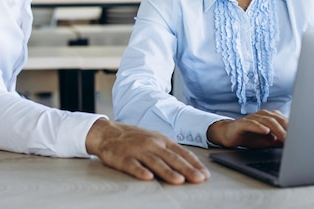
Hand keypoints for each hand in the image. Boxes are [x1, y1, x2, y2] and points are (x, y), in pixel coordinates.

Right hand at [85, 118, 209, 184]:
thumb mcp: (155, 140)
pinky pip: (132, 165)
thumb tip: (191, 164)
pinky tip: (148, 178)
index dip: (194, 164)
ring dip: (167, 171)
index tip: (205, 174)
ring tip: (179, 180)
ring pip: (155, 162)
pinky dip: (140, 171)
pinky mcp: (122, 158)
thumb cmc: (135, 139)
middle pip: (171, 158)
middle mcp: (152, 144)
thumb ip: (170, 151)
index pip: (182, 152)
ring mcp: (137, 151)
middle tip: (199, 179)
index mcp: (162, 140)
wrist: (108, 133)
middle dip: (187, 169)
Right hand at [206, 110, 287, 148]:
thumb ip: (280, 141)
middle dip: (287, 129)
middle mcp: (262, 115)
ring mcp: (252, 118)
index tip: (302, 137)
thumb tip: (295, 144)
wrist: (229, 135)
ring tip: (284, 137)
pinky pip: (251, 123)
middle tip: (295, 139)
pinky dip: (259, 127)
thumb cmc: (251, 137)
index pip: (285, 121)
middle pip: (278, 120)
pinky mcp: (241, 123)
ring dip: (277, 129)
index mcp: (271, 117)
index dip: (294, 129)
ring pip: (267, 121)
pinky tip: (265, 131)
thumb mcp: (269, 141)